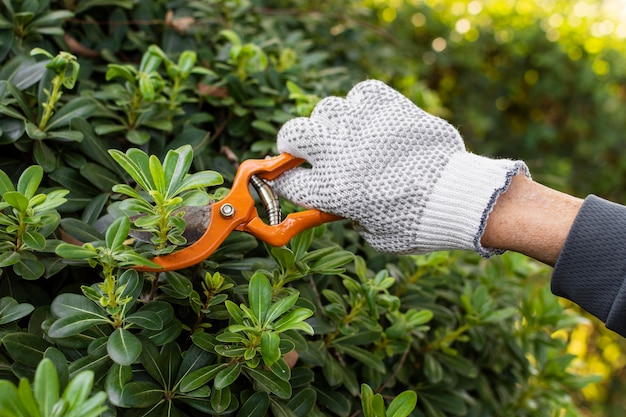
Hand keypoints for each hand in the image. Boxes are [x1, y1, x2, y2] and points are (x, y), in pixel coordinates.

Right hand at [272, 80, 527, 254]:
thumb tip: (341, 202)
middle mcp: (340, 155)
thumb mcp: (374, 233)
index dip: (285, 181)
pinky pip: (362, 93)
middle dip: (293, 142)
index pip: (288, 181)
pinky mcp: (389, 108)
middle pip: (293, 134)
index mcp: (332, 191)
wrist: (457, 197)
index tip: (290, 179)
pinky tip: (371, 118)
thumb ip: (349, 215)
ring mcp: (364, 128)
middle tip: (306, 149)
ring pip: (327, 108)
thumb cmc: (417, 224)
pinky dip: (363, 105)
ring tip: (348, 134)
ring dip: (332, 123)